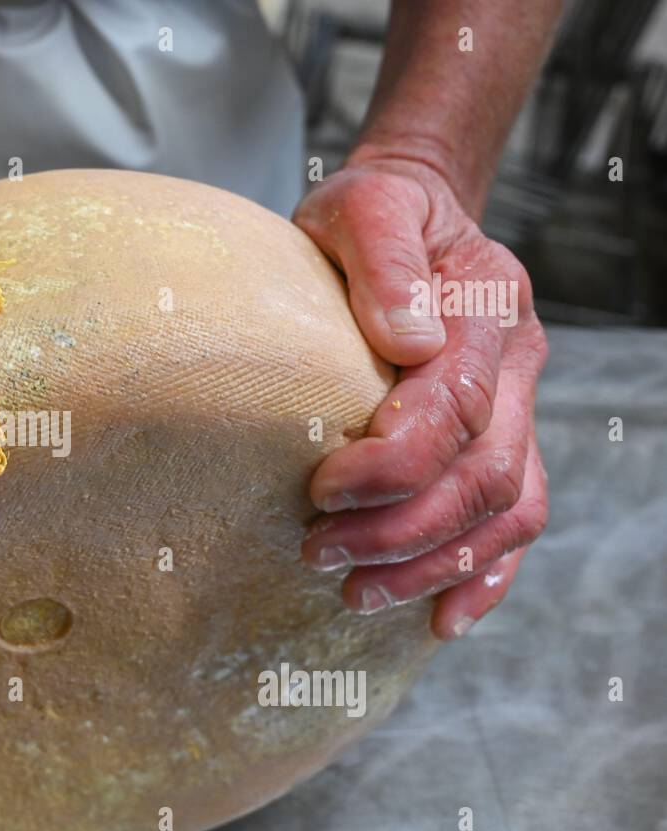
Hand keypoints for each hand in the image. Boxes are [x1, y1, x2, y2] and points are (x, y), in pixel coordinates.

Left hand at [293, 157, 548, 638]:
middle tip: (318, 552)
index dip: (396, 463)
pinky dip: (484, 575)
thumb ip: (385, 259)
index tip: (324, 490)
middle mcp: (516, 365)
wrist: (411, 215)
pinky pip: (516, 521)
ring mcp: (518, 408)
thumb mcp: (363, 207)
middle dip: (403, 528)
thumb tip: (409, 337)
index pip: (457, 406)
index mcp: (487, 307)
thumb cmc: (372, 215)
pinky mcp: (502, 440)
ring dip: (434, 564)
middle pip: (485, 474)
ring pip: (506, 511)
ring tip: (356, 594)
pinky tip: (441, 616)